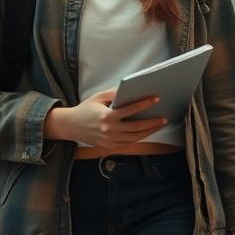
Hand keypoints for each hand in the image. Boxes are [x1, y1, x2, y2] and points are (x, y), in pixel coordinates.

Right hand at [42, 89, 166, 147]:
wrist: (70, 126)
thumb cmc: (85, 109)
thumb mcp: (98, 97)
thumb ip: (114, 93)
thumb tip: (130, 88)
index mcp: (107, 116)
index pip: (130, 110)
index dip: (144, 104)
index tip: (156, 98)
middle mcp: (109, 130)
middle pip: (136, 127)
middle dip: (152, 123)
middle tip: (164, 118)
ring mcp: (109, 140)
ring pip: (134, 138)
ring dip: (148, 132)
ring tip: (159, 125)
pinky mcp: (109, 147)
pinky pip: (128, 143)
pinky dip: (139, 138)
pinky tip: (147, 132)